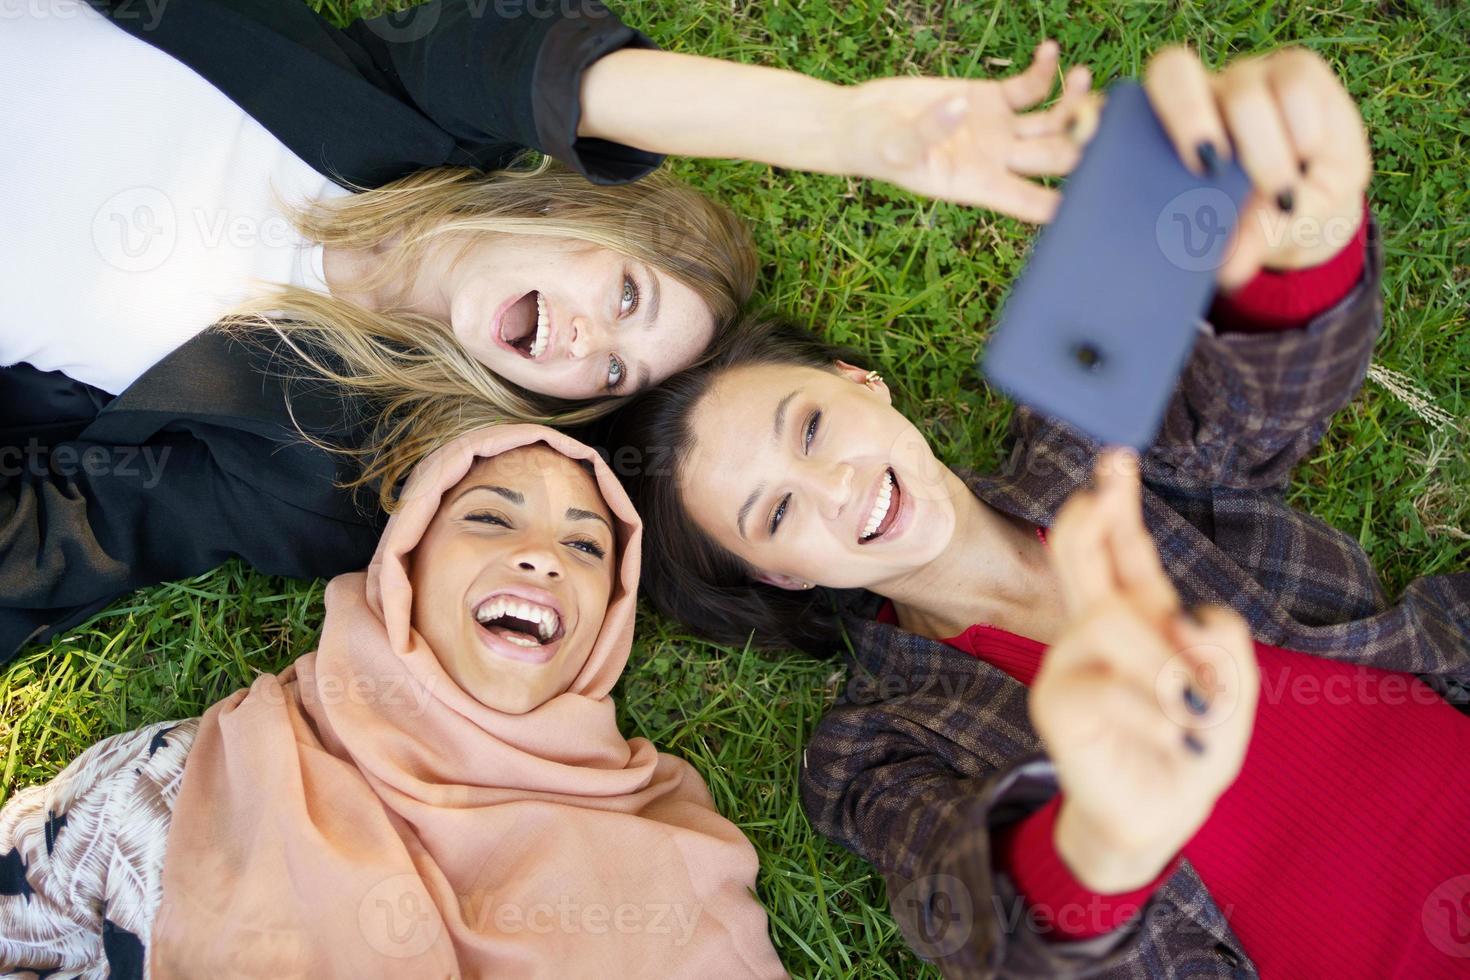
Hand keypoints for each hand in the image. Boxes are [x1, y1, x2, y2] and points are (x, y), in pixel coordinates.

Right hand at [837, 40, 1092, 222]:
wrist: (860, 122)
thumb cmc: (871, 146)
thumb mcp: (891, 146)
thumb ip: (925, 132)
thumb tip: (958, 109)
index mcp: (980, 185)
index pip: (1033, 203)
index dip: (1066, 203)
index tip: (1094, 190)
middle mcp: (998, 161)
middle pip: (1057, 157)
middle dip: (1081, 139)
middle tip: (1092, 112)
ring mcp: (1000, 130)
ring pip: (1054, 122)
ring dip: (1074, 102)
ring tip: (1081, 77)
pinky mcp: (993, 99)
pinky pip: (1032, 88)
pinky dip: (1045, 70)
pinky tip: (1048, 50)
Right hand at [1031, 449, 1259, 891]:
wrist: (1155, 816)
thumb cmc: (1190, 749)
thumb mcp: (1233, 694)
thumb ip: (1225, 647)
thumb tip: (1183, 620)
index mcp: (1144, 617)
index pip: (1126, 552)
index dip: (1119, 505)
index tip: (1115, 460)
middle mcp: (1098, 628)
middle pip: (1080, 555)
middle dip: (1087, 517)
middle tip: (1094, 492)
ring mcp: (1069, 660)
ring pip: (1110, 620)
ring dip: (1163, 668)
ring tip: (1191, 715)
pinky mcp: (1054, 700)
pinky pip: (1106, 685)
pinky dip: (1153, 714)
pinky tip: (1170, 740)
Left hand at [1143, 46, 1371, 287]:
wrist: (1311, 210)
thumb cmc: (1251, 224)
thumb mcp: (1238, 240)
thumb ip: (1227, 248)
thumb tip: (1227, 270)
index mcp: (1159, 131)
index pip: (1121, 107)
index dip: (1116, 121)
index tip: (1139, 159)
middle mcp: (1197, 96)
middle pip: (1173, 72)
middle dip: (1186, 118)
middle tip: (1207, 168)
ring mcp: (1245, 80)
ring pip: (1243, 92)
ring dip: (1261, 151)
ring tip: (1280, 198)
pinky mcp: (1296, 70)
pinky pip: (1294, 85)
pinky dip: (1302, 130)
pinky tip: (1307, 161)